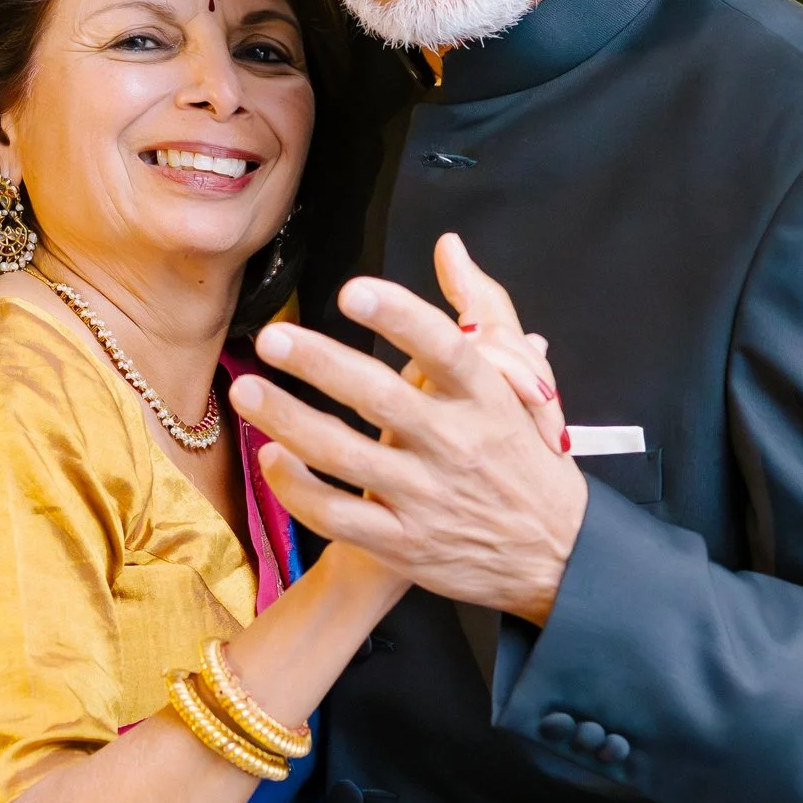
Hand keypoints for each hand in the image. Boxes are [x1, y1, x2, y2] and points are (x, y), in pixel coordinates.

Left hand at [229, 234, 587, 623]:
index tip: (351, 291)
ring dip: (288, 419)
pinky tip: (272, 458)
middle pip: (380, 398)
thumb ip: (484, 308)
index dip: (398, 317)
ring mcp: (428, 498)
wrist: (556, 555)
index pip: (444, 349)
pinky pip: (338, 517)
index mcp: (488, 399)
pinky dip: (299, 488)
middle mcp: (457, 445)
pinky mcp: (405, 544)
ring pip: (344, 456)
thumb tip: (448, 247)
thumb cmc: (527, 455)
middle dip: (319, 363)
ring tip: (245, 389)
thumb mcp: (523, 383)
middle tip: (272, 337)